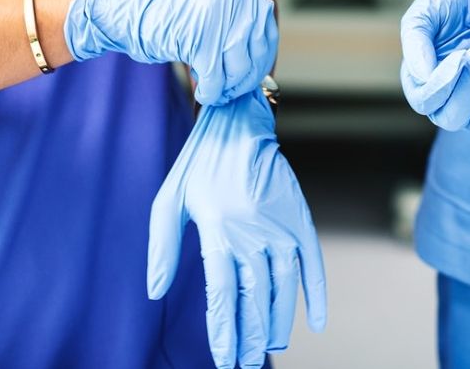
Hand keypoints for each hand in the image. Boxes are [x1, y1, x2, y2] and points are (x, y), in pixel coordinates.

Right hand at [64, 0, 276, 105]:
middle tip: (229, 91)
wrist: (123, 6)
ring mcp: (219, 15)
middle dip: (243, 79)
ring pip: (238, 68)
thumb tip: (265, 69)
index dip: (259, 62)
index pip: (267, 33)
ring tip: (213, 89)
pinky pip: (216, 79)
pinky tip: (203, 94)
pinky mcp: (201, 39)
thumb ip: (240, 25)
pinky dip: (211, 93)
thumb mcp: (212, 5)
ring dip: (226, 87)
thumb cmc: (167, 13)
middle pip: (256, 53)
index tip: (248, 78)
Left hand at [146, 92, 325, 368]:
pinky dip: (315, 295)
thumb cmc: (197, 166)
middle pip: (254, 299)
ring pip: (284, 288)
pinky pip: (312, 264)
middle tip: (244, 364)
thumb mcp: (168, 201)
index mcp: (218, 232)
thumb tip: (154, 293)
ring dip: (278, 323)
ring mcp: (280, 228)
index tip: (224, 358)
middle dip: (249, 338)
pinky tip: (314, 322)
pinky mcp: (300, 219)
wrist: (239, 125)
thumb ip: (162, 249)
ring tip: (269, 349)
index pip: (224, 296)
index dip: (225, 331)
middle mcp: (253, 234)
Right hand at [400, 0, 469, 135]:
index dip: (443, 84)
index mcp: (419, 81)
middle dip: (469, 88)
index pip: (426, 102)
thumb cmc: (449, 2)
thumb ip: (416, 41)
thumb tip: (422, 76)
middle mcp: (444, 99)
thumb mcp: (425, 11)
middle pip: (453, 119)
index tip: (461, 54)